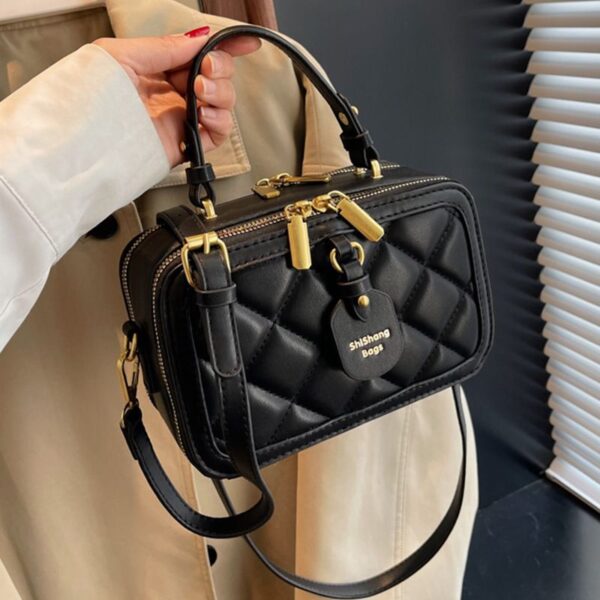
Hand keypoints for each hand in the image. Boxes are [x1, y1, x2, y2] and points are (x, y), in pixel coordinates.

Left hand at [93, 28, 259, 166]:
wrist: (85, 140)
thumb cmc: (89, 98)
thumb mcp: (122, 55)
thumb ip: (164, 46)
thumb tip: (198, 38)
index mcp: (157, 71)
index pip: (199, 56)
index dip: (226, 48)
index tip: (247, 42)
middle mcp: (172, 94)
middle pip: (217, 78)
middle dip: (220, 68)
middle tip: (207, 69)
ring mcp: (181, 119)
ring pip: (223, 104)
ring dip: (221, 93)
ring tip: (202, 91)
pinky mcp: (186, 144)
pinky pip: (217, 133)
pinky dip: (219, 121)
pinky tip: (205, 114)